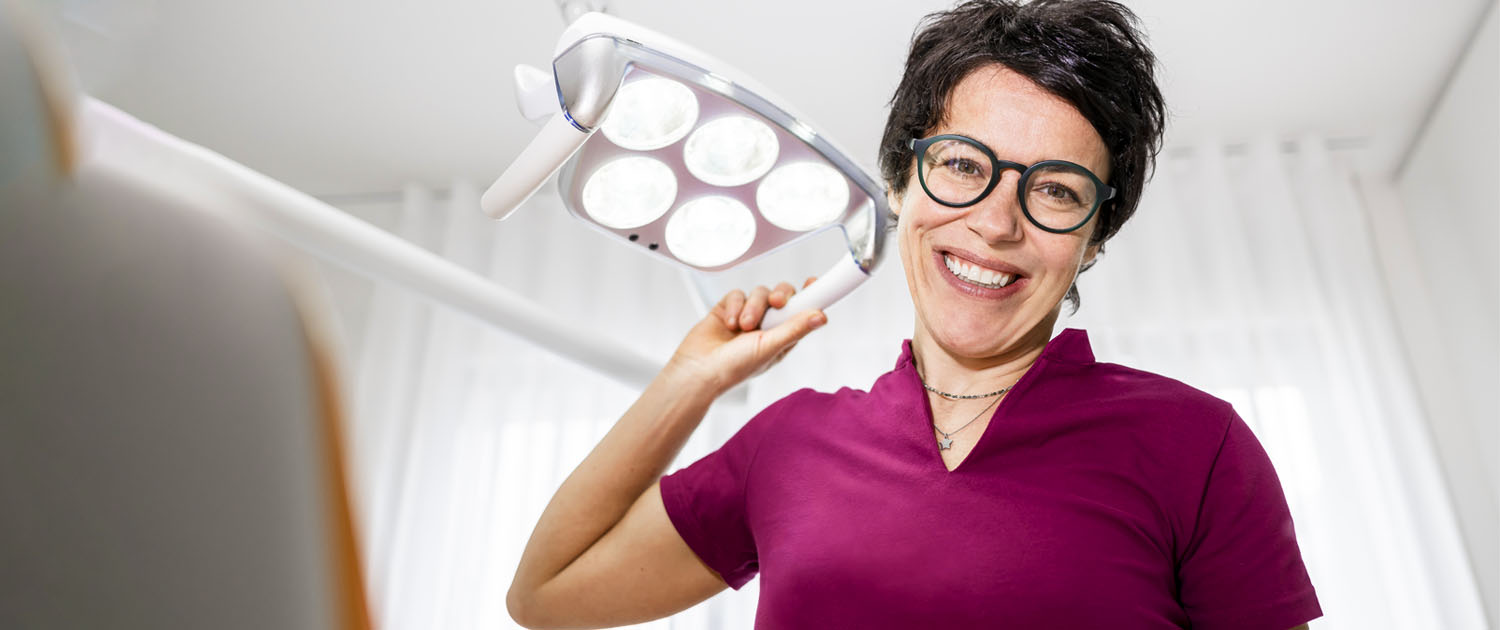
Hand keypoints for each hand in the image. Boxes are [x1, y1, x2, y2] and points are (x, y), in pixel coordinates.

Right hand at [668, 277, 824, 395]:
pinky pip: (737, 294)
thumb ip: (795, 329)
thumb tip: (821, 317)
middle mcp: (767, 325)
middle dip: (780, 296)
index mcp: (782, 337)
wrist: (697, 371)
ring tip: (743, 327)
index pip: (802, 311)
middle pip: (783, 295)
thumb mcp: (770, 347)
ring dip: (753, 307)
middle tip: (776, 303)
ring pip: (760, 293)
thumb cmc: (734, 368)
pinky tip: (729, 323)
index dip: (810, 296)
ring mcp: (747, 316)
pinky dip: (735, 306)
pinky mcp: (728, 309)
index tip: (814, 282)